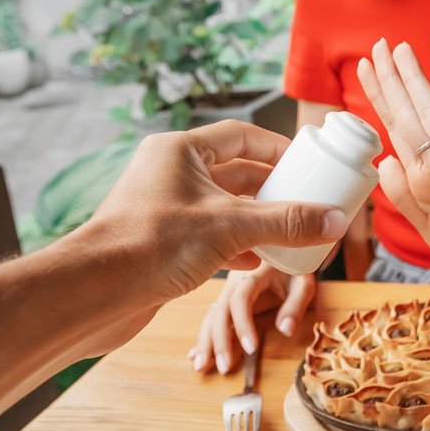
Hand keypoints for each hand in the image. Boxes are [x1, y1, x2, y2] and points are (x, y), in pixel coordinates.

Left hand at [83, 120, 348, 310]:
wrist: (93, 294)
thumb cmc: (151, 246)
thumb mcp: (230, 227)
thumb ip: (286, 222)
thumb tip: (335, 220)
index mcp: (180, 151)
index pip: (240, 136)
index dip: (277, 148)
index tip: (307, 164)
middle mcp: (170, 173)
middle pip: (235, 172)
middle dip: (272, 190)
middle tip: (307, 201)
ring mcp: (164, 208)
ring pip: (223, 207)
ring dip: (257, 220)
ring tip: (291, 232)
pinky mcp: (161, 241)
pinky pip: (209, 235)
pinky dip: (236, 245)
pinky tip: (257, 262)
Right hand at [189, 263, 315, 373]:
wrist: (288, 251)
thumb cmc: (297, 267)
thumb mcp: (303, 282)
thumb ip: (295, 305)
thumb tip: (285, 330)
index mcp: (254, 273)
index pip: (241, 299)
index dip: (244, 323)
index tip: (251, 348)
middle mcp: (235, 281)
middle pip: (220, 310)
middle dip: (220, 340)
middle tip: (224, 367)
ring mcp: (229, 291)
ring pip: (212, 317)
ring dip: (206, 342)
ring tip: (201, 366)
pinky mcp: (229, 300)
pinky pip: (214, 319)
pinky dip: (205, 337)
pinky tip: (195, 355)